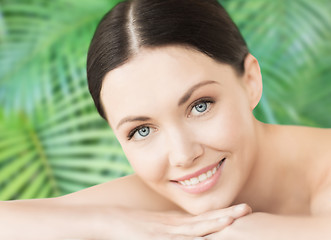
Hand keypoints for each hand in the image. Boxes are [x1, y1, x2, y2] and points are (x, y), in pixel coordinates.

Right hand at [91, 203, 251, 239]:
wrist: (110, 220)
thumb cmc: (132, 227)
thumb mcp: (156, 229)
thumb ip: (172, 232)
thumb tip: (191, 237)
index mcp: (176, 223)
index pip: (204, 220)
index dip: (223, 215)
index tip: (240, 211)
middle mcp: (174, 225)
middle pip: (205, 220)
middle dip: (227, 214)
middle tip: (248, 207)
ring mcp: (166, 231)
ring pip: (195, 227)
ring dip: (215, 222)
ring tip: (234, 217)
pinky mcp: (156, 237)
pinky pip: (178, 239)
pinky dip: (192, 239)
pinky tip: (205, 237)